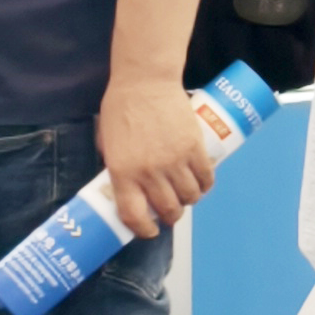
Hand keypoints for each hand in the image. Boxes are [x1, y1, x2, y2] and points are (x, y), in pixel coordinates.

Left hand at [96, 75, 217, 238]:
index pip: (134, 215)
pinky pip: (206, 177)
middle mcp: (149, 172)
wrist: (146, 82)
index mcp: (123, 172)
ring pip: (190, 196)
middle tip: (170, 213)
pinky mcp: (195, 148)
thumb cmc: (121, 109)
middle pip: (168, 209)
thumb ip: (117, 166)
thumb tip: (127, 185)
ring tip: (187, 196)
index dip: (143, 230)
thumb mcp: (108, 144)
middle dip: (170, 217)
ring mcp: (175, 160)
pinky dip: (206, 185)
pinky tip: (202, 184)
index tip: (149, 231)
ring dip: (189, 201)